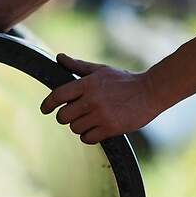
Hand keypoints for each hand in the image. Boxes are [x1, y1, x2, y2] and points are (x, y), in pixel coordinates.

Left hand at [40, 54, 163, 143]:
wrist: (150, 92)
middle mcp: (92, 99)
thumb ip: (78, 66)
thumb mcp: (100, 70)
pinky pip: (88, 138)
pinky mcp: (110, 128)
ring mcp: (101, 114)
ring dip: (80, 126)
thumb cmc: (123, 81)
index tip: (45, 109)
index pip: (58, 95)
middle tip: (75, 114)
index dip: (48, 104)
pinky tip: (98, 129)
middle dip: (66, 117)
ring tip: (92, 119)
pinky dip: (90, 136)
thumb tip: (59, 57)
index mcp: (87, 83)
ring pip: (75, 128)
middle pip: (63, 117)